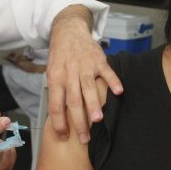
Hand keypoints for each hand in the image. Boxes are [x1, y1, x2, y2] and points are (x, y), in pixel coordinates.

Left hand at [46, 5, 122, 142]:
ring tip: (98, 120)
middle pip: (72, 100)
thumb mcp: (52, 73)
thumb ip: (57, 93)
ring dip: (93, 104)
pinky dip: (113, 81)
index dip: (59, 122)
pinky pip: (107, 71)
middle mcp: (69, 73)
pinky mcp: (98, 60)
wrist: (68, 31)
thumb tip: (60, 118)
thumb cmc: (60, 57)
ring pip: (88, 87)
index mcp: (55, 79)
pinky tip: (118, 92)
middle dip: (78, 121)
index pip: (55, 105)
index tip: (64, 137)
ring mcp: (84, 66)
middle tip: (84, 138)